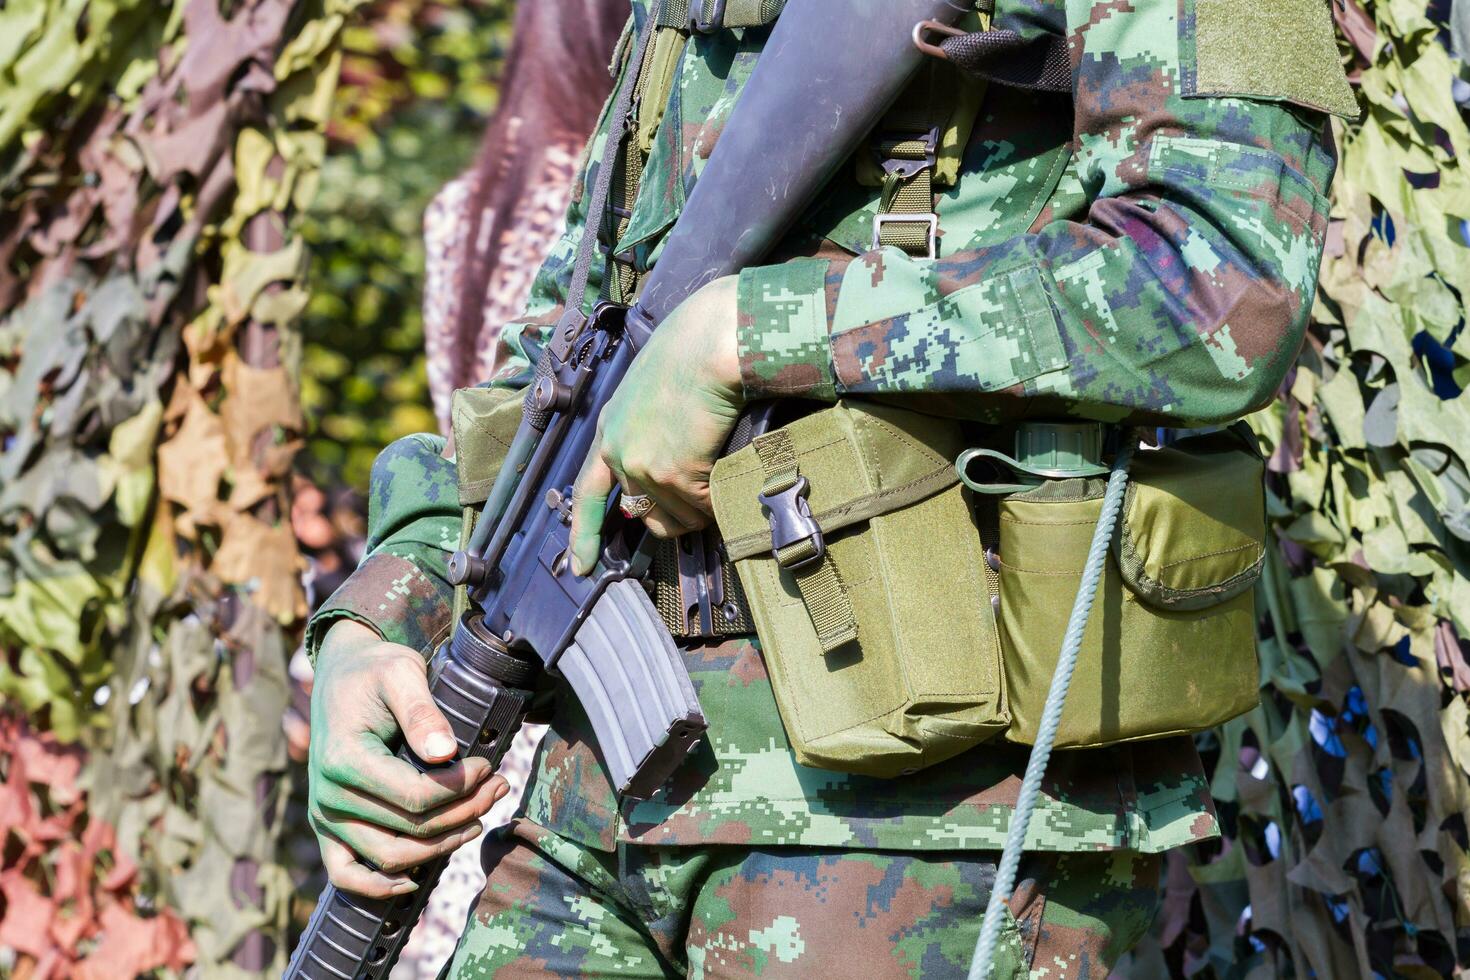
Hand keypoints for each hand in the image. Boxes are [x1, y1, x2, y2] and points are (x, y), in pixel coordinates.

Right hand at [307, 620, 508, 897]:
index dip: (462, 788)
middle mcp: (329, 796)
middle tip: (500, 786)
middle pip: (411, 829)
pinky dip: (379, 886)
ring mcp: (325, 817)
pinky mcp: (328, 828)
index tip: (488, 765)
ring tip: (480, 816)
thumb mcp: (401, 672)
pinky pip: (346, 874)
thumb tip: (445, 752)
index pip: (416, 796)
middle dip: (466, 811)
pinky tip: (416, 879)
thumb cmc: (375, 671)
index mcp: (345, 760)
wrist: (341, 674)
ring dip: (442, 845)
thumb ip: (422, 711)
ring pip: (391, 856)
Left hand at [569, 276, 744, 573]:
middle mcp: (618, 452)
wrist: (709, 343)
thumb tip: (667, 476)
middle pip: (646, 515)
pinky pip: (704, 509)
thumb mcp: (651, 393)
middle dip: (676, 514)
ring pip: (680, 517)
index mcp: (610, 431)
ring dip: (703, 506)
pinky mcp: (672, 474)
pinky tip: (727, 467)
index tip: (580, 565)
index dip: (584, 533)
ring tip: (718, 468)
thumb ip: (648, 431)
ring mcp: (642, 466)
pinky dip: (721, 498)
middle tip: (702, 493)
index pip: (589, 493)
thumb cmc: (692, 353)